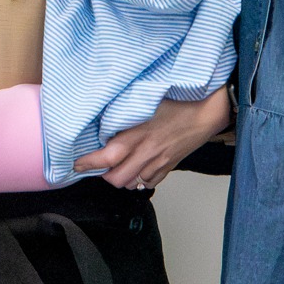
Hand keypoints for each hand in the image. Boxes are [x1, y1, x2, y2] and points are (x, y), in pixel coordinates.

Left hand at [74, 88, 232, 190]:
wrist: (206, 111)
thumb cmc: (177, 101)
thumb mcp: (145, 100)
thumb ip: (124, 111)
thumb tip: (104, 116)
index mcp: (139, 133)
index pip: (108, 156)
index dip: (90, 162)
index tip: (77, 163)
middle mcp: (147, 152)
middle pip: (117, 178)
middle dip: (103, 175)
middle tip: (95, 165)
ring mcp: (159, 162)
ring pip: (132, 183)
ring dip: (120, 178)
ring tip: (115, 167)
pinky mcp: (169, 167)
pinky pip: (150, 183)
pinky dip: (139, 180)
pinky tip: (136, 169)